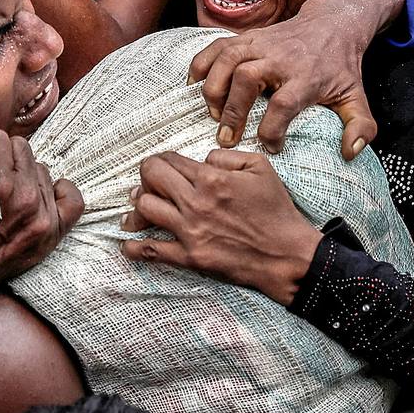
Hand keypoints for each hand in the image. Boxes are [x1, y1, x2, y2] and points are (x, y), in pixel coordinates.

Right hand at [0, 130, 83, 315]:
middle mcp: (22, 197)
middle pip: (22, 149)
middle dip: (5, 157)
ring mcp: (41, 216)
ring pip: (42, 169)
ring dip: (26, 175)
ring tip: (10, 192)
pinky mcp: (51, 233)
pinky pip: (72, 199)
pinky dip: (60, 192)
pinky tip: (43, 193)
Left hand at [119, 150, 322, 306]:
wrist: (287, 255)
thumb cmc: (276, 210)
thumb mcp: (259, 167)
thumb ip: (226, 156)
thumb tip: (203, 160)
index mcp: (211, 178)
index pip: (170, 161)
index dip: (162, 159)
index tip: (163, 164)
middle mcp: (195, 203)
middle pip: (151, 178)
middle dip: (146, 174)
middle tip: (149, 180)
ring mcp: (190, 231)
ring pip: (145, 209)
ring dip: (139, 205)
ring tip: (138, 205)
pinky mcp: (191, 257)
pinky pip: (153, 250)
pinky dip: (135, 247)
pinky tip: (126, 243)